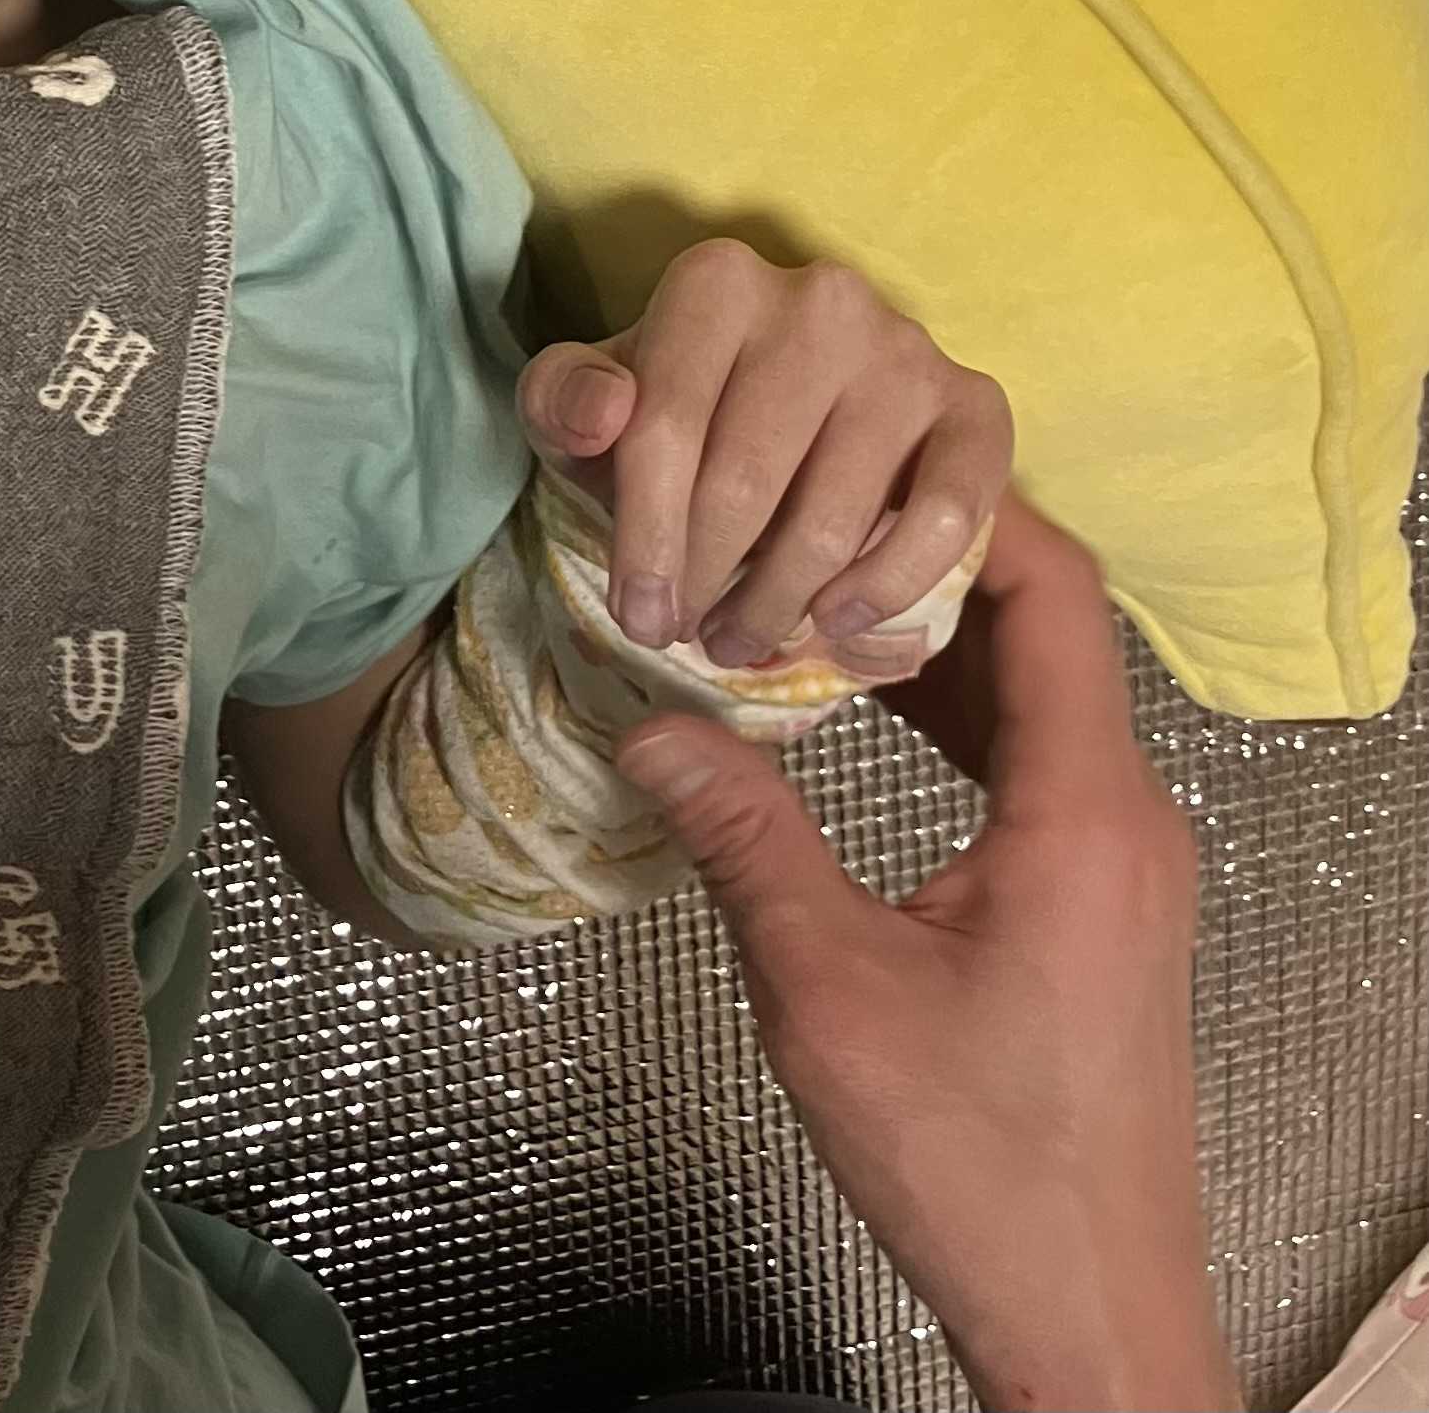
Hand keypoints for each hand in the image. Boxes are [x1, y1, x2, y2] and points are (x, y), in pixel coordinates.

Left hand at [517, 237, 1011, 671]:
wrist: (792, 405)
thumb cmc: (677, 412)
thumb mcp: (592, 404)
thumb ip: (564, 400)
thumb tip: (602, 410)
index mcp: (717, 281)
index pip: (664, 427)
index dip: (644, 539)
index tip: (637, 617)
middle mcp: (821, 298)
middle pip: (745, 480)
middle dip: (706, 580)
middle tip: (689, 636)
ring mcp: (906, 349)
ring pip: (835, 516)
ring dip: (779, 604)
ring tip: (743, 639)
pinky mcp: (976, 405)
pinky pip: (945, 517)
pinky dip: (886, 586)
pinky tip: (835, 621)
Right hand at [611, 492, 1240, 1412]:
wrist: (1086, 1309)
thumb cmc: (973, 1159)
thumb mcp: (829, 991)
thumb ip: (745, 841)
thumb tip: (649, 722)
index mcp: (1084, 811)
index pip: (1053, 594)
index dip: (960, 512)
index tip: (848, 466)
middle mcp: (1127, 815)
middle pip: (1050, 629)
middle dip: (926, 561)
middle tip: (800, 514)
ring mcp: (1123, 862)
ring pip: (1044, 693)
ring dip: (937, 640)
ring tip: (807, 595)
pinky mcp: (1103, 904)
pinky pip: (1040, 758)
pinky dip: (957, 712)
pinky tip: (862, 707)